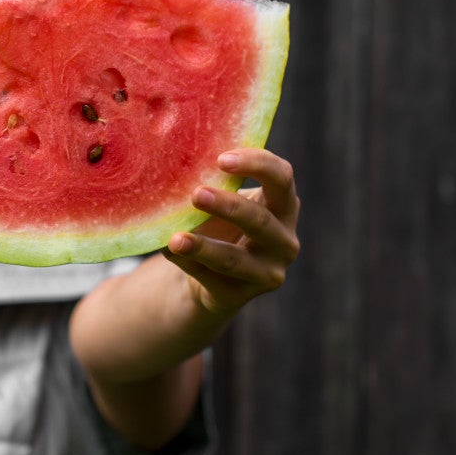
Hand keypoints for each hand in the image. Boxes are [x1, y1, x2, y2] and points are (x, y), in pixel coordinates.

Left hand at [162, 148, 300, 317]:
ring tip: (176, 238)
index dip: (256, 165)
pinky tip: (170, 250)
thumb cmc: (221, 225)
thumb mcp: (224, 202)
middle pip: (259, 220)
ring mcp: (268, 272)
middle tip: (196, 194)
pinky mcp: (242, 295)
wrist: (211, 276)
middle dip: (227, 206)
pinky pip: (212, 278)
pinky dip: (188, 263)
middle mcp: (285, 240)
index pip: (281, 178)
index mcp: (284, 206)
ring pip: (234, 259)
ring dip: (203, 247)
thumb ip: (215, 184)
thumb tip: (176, 166)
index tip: (221, 159)